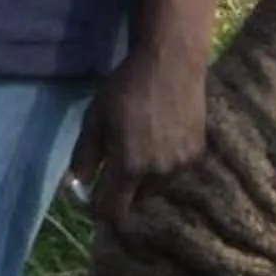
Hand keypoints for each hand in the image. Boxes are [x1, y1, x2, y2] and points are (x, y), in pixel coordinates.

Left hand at [72, 41, 209, 229]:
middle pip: (135, 201)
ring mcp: (181, 166)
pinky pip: (173, 173)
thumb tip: (78, 183)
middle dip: (122, 192)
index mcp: (129, 166)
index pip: (113, 210)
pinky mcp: (196, 155)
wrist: (171, 64)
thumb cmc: (126, 88)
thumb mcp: (95, 117)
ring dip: (143, 179)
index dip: (99, 209)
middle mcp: (158, 173)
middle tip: (114, 167)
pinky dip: (163, 166)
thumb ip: (84, 154)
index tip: (93, 198)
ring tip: (139, 147)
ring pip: (155, 188)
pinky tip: (159, 139)